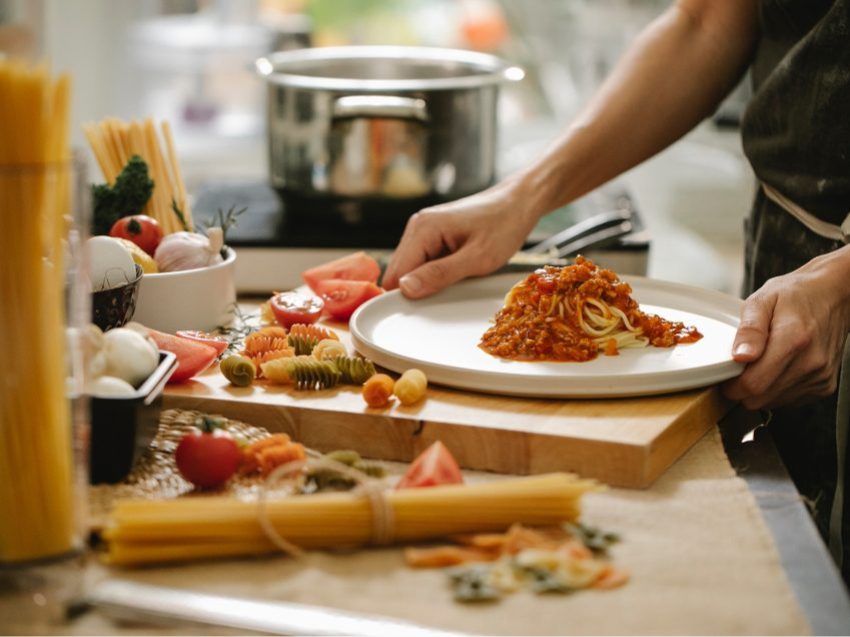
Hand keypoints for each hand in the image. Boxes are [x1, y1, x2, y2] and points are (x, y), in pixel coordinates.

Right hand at [383, 179, 538, 297]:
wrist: (519, 202)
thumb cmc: (504, 226)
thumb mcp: (477, 258)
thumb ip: (440, 274)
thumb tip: (405, 289)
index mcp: (422, 229)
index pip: (396, 274)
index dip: (408, 296)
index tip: (429, 309)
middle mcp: (417, 227)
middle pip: (400, 273)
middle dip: (418, 289)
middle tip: (450, 293)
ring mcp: (424, 231)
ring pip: (411, 270)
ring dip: (429, 281)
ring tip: (458, 279)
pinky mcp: (433, 236)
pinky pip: (424, 263)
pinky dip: (436, 273)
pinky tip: (458, 272)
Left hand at [723, 247, 849, 409]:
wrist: (833, 295)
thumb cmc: (796, 295)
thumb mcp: (762, 300)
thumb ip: (749, 330)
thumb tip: (739, 356)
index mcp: (792, 340)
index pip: (753, 384)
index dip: (731, 386)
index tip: (725, 376)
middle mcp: (810, 362)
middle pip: (759, 399)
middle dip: (741, 389)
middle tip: (739, 368)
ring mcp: (820, 376)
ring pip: (772, 403)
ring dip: (759, 390)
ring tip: (762, 363)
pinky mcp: (825, 385)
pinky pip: (789, 400)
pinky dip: (777, 390)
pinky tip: (778, 368)